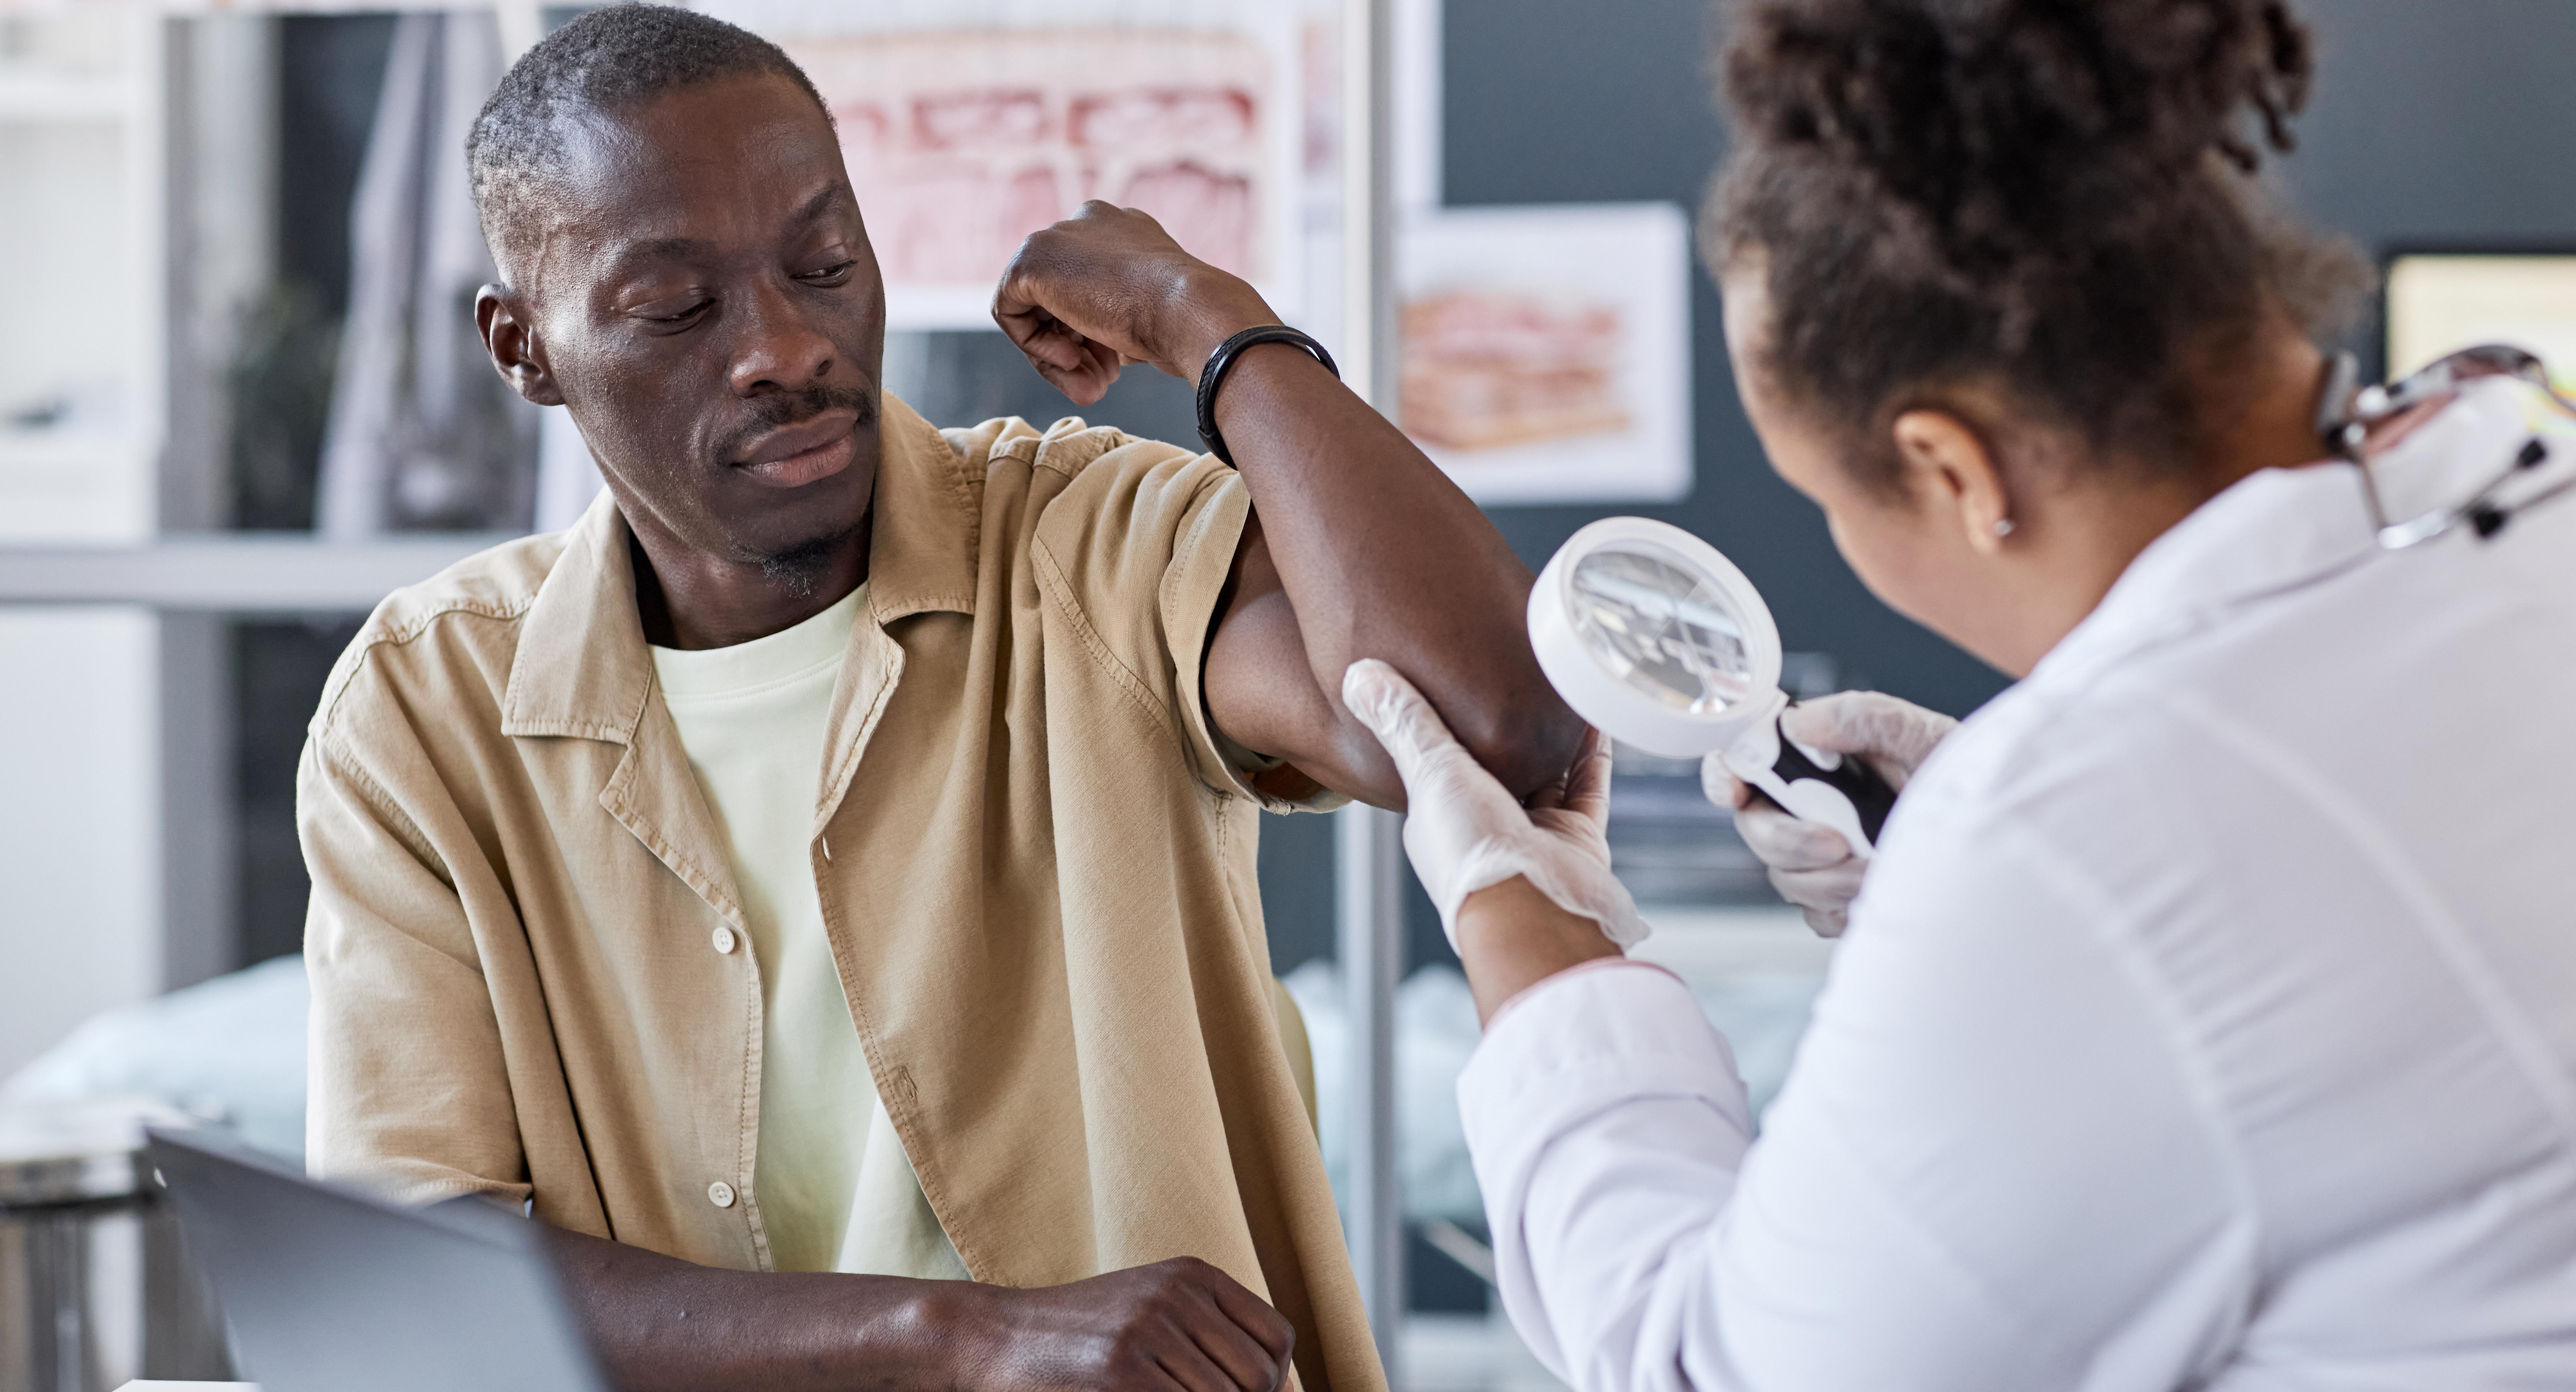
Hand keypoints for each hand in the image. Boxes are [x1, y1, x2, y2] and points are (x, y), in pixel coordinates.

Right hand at [950, 1257, 1293, 1391]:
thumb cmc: (1080, 1337)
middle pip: (1258, 1379)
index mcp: (1193, 1275)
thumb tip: (1285, 1388)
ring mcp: (1148, 1332)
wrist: (996, 1337)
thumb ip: (1211, 1338)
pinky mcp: (1120, 1373)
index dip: (1275, 1382)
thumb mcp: (1152, 1312)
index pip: (1277, 1338)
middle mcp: (1177, 1296)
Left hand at [991, 202, 1275, 404]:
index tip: (1115, 365)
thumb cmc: (1184, 323)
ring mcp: (1057, 236)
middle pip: (1057, 297)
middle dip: (1077, 346)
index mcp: (1123, 229)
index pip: (1086, 285)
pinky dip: (1035, 346)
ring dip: (1059, 356)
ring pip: (1034, 308)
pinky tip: (1072, 357)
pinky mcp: (1031, 259)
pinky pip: (1010, 311)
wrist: (1191, 310)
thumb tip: (1079, 346)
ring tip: (1094, 382)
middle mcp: (1089, 222)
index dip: (1094, 335)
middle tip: (1103, 380)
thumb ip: (1112, 318)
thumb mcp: (1147, 315)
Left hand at [1342, 659, 1648, 950]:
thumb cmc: (1473, 853)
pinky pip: (1586, 788)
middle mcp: (1485, 831)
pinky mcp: (1575, 842)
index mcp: (1439, 822)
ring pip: (1546, 776)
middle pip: (1498, 770)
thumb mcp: (1431, 773)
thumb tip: (1358, 676)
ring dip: (1553, 736)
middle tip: (1514, 674)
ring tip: (1557, 685)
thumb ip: (1407, 723)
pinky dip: (1591, 755)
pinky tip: (1592, 716)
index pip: (1439, 766)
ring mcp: (1532, 838)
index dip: (1447, 726)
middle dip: (1508, 730)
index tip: (1456, 680)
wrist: (1537, 912)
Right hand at [1707, 691, 1956, 936]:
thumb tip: (1799, 722)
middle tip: (1838, 842)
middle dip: (1791, 840)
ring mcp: (1821, 857)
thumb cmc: (1964, 782)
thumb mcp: (1923, 736)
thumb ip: (1864, 718)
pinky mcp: (1838, 900)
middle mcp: (1811, 806)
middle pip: (1757, 828)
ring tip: (1881, 868)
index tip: (1738, 790)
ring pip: (1786, 878)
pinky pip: (1817, 915)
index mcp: (1818, 759)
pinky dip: (1845, 908)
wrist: (2003, 845)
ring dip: (1830, 879)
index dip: (1727, 775)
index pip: (1746, 762)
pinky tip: (1879, 892)